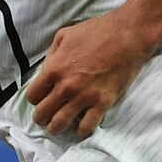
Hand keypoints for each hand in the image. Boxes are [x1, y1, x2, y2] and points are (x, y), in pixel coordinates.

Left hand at [25, 10, 155, 137]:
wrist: (128, 35)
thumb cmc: (96, 31)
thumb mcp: (64, 35)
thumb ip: (51, 56)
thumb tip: (45, 72)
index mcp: (54, 69)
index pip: (33, 96)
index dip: (35, 99)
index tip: (41, 99)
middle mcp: (66, 86)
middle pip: (43, 113)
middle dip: (41, 117)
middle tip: (46, 116)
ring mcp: (85, 96)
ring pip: (60, 124)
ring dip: (56, 128)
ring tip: (57, 127)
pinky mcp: (103, 103)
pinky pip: (87, 127)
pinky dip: (81, 131)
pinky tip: (80, 128)